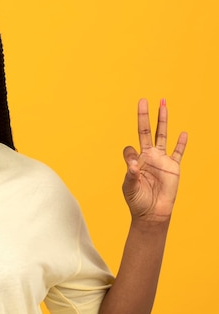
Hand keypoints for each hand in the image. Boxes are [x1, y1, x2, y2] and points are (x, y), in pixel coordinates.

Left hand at [122, 98, 187, 221]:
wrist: (152, 213)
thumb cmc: (137, 201)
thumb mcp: (130, 188)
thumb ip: (130, 175)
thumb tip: (133, 164)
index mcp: (135, 161)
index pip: (130, 149)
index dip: (129, 154)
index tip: (133, 166)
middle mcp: (148, 157)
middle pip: (146, 131)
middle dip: (144, 116)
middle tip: (143, 100)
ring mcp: (161, 160)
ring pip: (163, 135)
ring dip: (163, 120)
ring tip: (163, 104)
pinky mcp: (173, 167)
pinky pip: (178, 152)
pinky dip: (181, 143)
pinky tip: (184, 133)